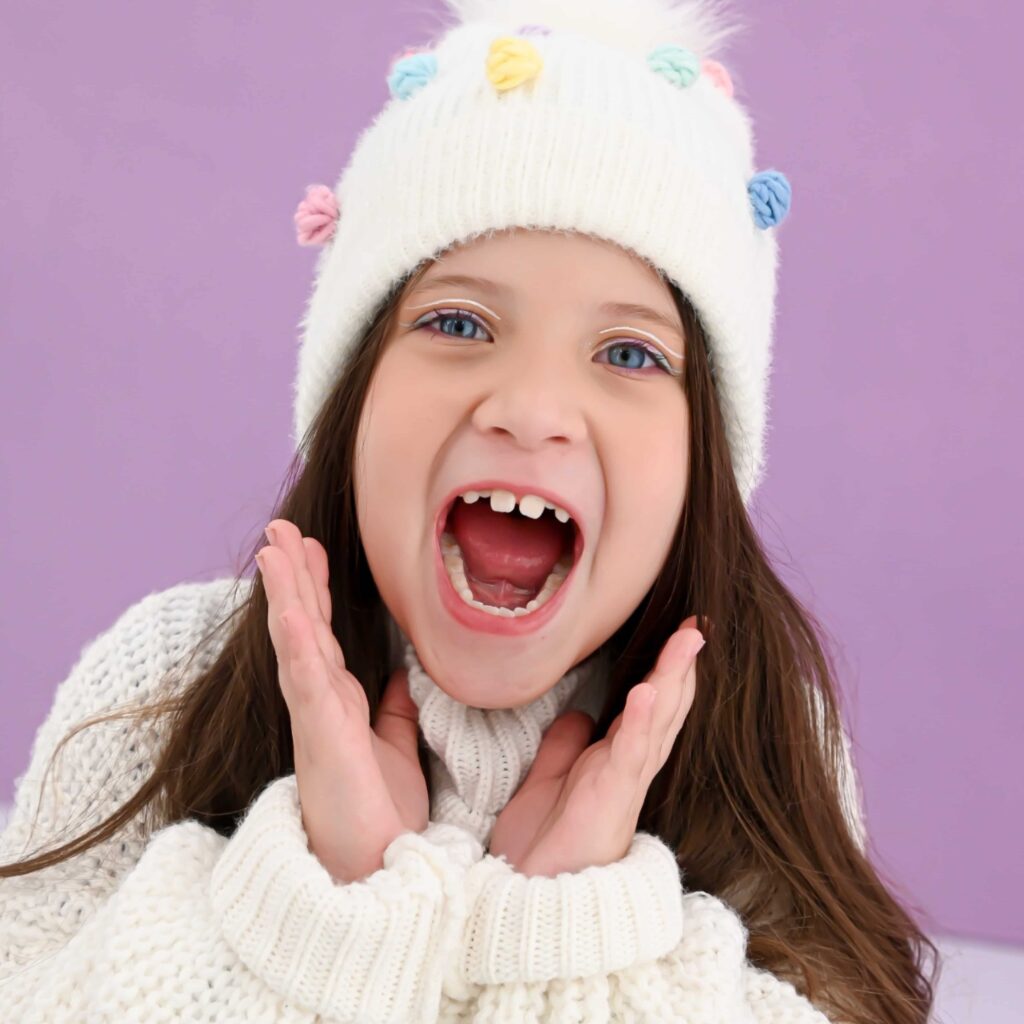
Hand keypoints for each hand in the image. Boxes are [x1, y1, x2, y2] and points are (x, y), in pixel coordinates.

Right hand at [256, 518, 428, 882]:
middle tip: (280, 529)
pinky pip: (307, 679)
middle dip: (293, 576)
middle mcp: (322, 704)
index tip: (311, 549)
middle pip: (304, 626)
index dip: (315, 590)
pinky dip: (296, 639)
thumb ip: (393, 713)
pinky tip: (288, 604)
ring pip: (296, 642)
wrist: (379, 872)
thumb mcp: (395, 750)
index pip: (324, 634)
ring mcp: (316, 718)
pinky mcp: (321, 737)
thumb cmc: (381, 817)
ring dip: (285, 592)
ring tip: (274, 547)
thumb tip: (399, 677)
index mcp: (340, 703)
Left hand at [488, 616, 704, 876]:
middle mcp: (626, 771)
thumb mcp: (549, 782)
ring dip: (672, 681)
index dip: (665, 672)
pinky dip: (638, 723)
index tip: (680, 634)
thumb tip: (578, 714)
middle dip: (681, 667)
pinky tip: (646, 692)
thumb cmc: (542, 848)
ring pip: (656, 724)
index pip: (647, 708)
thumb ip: (566, 748)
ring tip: (687, 641)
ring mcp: (622, 785)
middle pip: (663, 709)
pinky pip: (627, 757)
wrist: (530, 902)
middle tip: (697, 625)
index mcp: (612, 762)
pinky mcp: (608, 802)